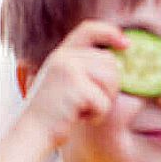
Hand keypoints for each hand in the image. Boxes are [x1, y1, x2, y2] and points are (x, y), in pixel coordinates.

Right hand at [20, 20, 125, 148]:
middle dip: (110, 86)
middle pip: (111, 63)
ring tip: (83, 108)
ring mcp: (68, 69)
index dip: (110, 32)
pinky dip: (97, 115)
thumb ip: (87, 67)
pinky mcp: (75, 87)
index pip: (89, 29)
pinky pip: (104, 102)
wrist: (34, 131)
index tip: (127, 44)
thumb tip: (121, 62)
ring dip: (104, 101)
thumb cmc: (57, 111)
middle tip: (89, 101)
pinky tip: (79, 117)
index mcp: (62, 53)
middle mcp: (64, 57)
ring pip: (112, 81)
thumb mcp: (68, 82)